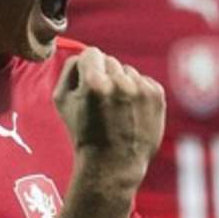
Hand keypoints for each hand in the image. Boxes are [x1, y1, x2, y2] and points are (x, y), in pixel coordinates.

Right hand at [54, 47, 165, 188]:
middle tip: (102, 103)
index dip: (88, 67)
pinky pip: (144, 81)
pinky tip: (131, 113)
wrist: (114, 164)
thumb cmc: (83, 133)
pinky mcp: (157, 96)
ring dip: (122, 85)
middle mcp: (120, 83)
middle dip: (105, 77)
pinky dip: (138, 93)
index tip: (89, 82)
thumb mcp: (62, 101)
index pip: (92, 53)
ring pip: (128, 72)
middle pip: (111, 62)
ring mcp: (141, 89)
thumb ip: (70, 69)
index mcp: (94, 82)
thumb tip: (85, 54)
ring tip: (117, 111)